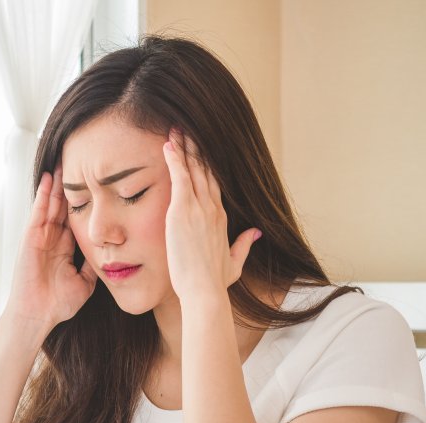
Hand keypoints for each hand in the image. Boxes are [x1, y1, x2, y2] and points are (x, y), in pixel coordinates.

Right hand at [4, 163, 97, 329]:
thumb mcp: (86, 282)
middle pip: (65, 205)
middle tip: (82, 162)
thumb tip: (112, 254)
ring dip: (58, 183)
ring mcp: (40, 236)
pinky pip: (38, 211)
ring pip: (52, 203)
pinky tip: (49, 178)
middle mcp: (52, 238)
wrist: (38, 316)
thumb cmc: (58, 304)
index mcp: (65, 247)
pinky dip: (44, 194)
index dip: (87, 200)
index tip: (97, 183)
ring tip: (65, 161)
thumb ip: (95, 266)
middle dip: (72, 185)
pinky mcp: (30, 237)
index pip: (77, 217)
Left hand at [161, 129, 261, 300]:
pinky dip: (174, 160)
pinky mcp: (183, 212)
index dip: (207, 164)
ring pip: (193, 169)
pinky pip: (180, 178)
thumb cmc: (215, 282)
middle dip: (196, 149)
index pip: (213, 183)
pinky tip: (168, 145)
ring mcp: (199, 208)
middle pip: (205, 170)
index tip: (200, 149)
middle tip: (188, 128)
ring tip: (177, 129)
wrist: (205, 291)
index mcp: (221, 218)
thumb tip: (257, 233)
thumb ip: (245, 244)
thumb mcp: (235, 262)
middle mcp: (212, 208)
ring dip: (185, 148)